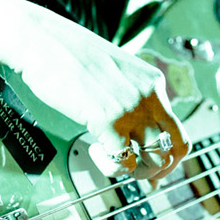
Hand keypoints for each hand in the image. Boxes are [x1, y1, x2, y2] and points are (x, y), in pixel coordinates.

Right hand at [0, 0, 189, 183]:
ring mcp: (131, 109)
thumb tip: (132, 127)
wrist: (42, 41)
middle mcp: (149, 96)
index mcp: (154, 82)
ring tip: (115, 163)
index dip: (171, 157)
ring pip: (152, 159)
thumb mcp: (114, 70)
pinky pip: (123, 161)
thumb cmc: (68, 54)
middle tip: (142, 178)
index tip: (158, 170)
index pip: (178, 131)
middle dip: (160, 170)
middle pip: (175, 149)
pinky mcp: (109, 120)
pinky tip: (95, 151)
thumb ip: (130, 95)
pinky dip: (111, 167)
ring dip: (136, 172)